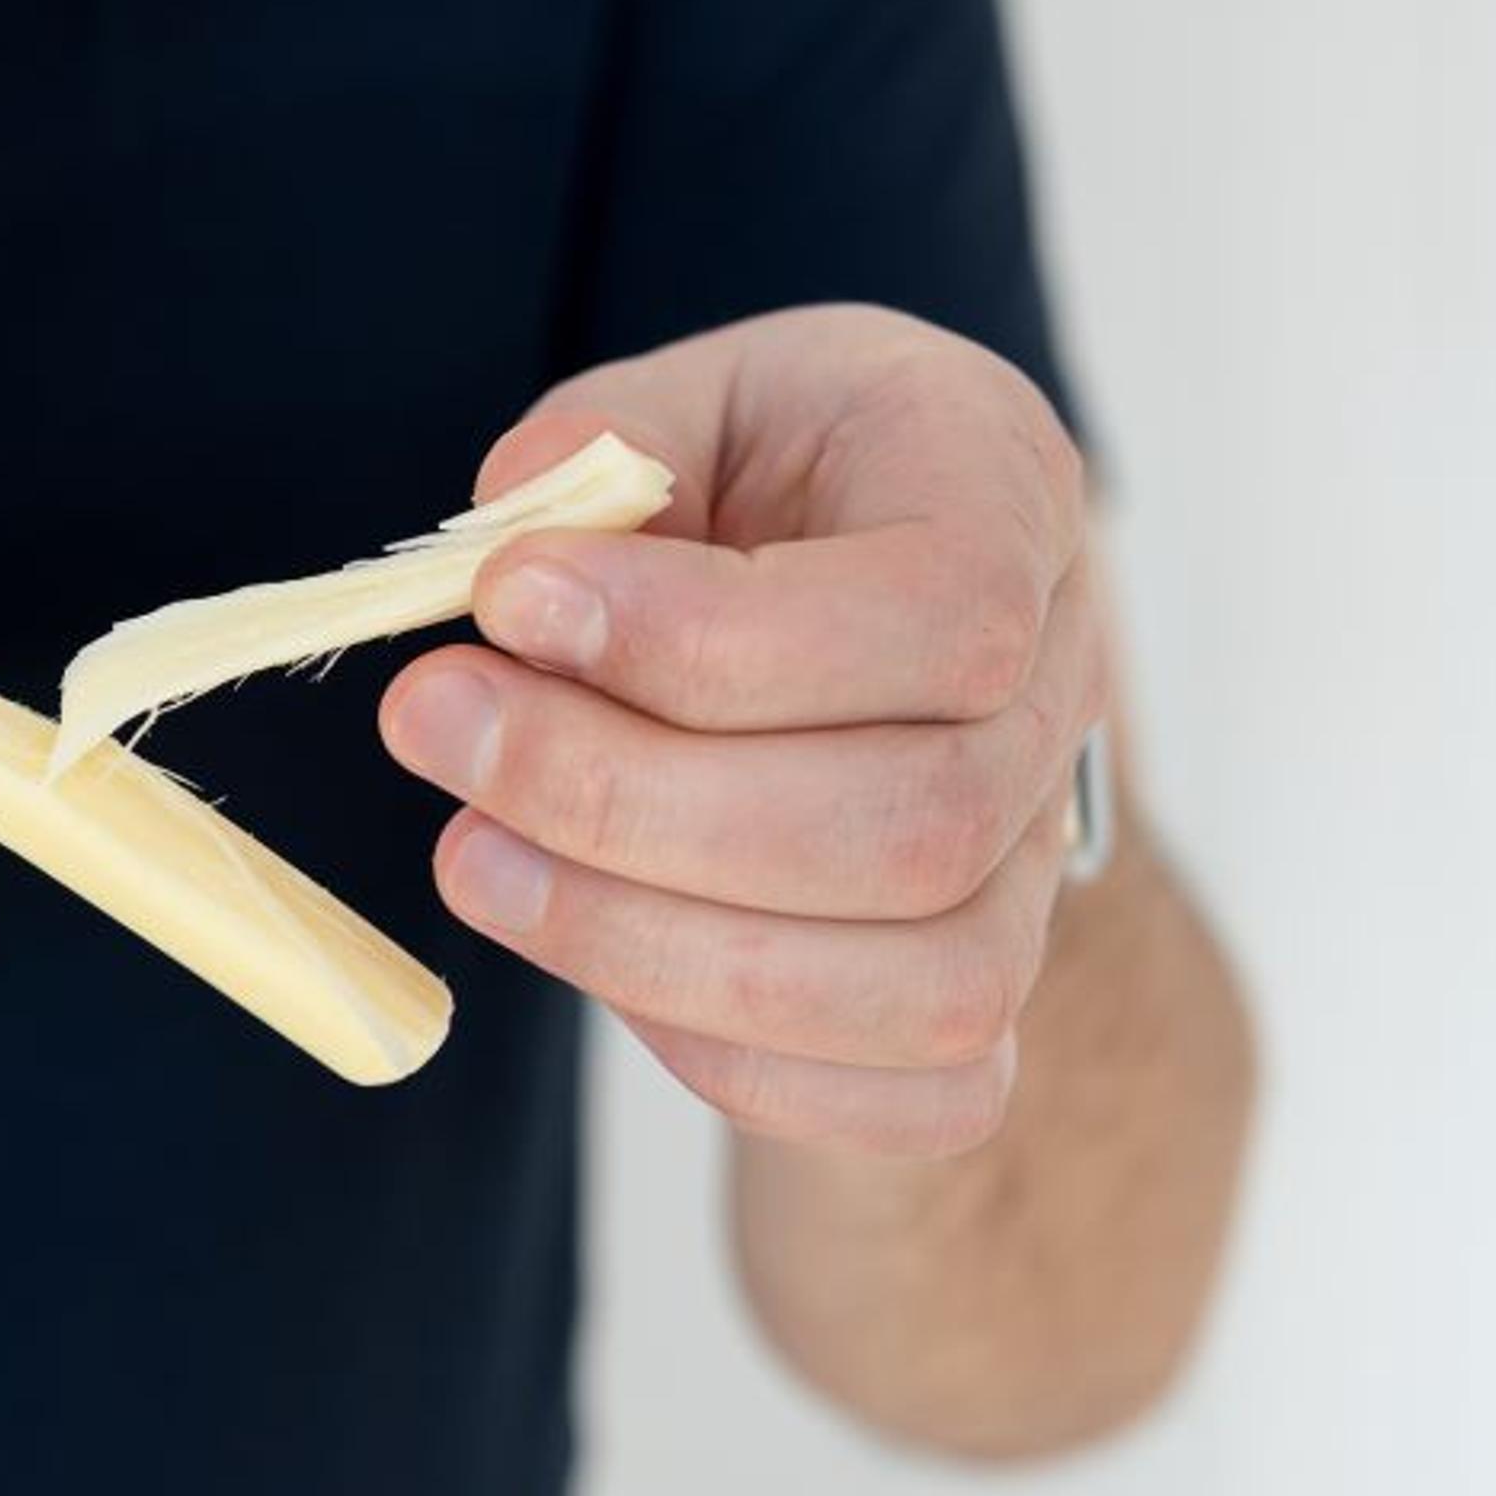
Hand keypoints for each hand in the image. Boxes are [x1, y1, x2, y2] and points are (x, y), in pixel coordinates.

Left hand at [379, 307, 1105, 1161]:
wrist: (864, 612)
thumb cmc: (765, 480)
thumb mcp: (693, 398)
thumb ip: (601, 443)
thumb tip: (512, 543)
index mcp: (1008, 506)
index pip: (938, 620)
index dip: (708, 638)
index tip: (508, 598)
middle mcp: (1061, 701)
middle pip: (912, 824)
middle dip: (630, 797)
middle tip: (433, 720)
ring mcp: (1036, 872)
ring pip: (923, 986)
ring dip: (650, 941)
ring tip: (467, 853)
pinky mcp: (979, 1004)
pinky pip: (912, 1097)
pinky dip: (725, 1053)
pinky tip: (571, 936)